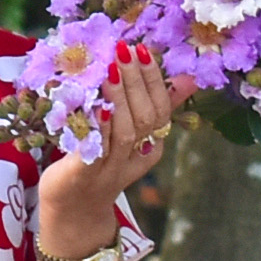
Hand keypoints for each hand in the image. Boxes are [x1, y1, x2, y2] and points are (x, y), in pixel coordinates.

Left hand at [39, 42, 185, 260]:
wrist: (73, 211)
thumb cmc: (101, 162)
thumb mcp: (131, 134)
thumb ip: (154, 106)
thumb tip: (187, 77)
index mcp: (150, 147)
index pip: (160, 110)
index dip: (153, 80)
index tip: (143, 50)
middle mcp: (134, 158)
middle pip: (144, 118)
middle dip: (136, 81)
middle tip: (125, 50)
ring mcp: (110, 167)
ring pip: (125, 132)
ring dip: (119, 97)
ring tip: (111, 68)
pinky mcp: (84, 174)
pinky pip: (96, 149)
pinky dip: (99, 126)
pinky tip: (96, 105)